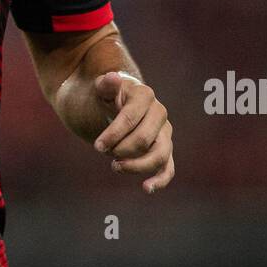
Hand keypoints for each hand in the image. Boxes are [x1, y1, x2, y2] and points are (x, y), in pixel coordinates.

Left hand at [93, 71, 173, 193]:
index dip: (112, 135)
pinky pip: (168, 167)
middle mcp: (159, 113)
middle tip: (104, 152)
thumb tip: (113, 78)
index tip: (97, 146)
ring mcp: (164, 132)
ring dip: (136, 166)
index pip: (129, 118)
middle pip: (144, 139)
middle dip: (121, 149)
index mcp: (144, 95)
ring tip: (115, 167)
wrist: (114, 105)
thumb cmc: (105, 97)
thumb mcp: (100, 90)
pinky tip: (146, 188)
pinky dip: (160, 179)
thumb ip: (105, 85)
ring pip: (160, 155)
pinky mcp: (164, 149)